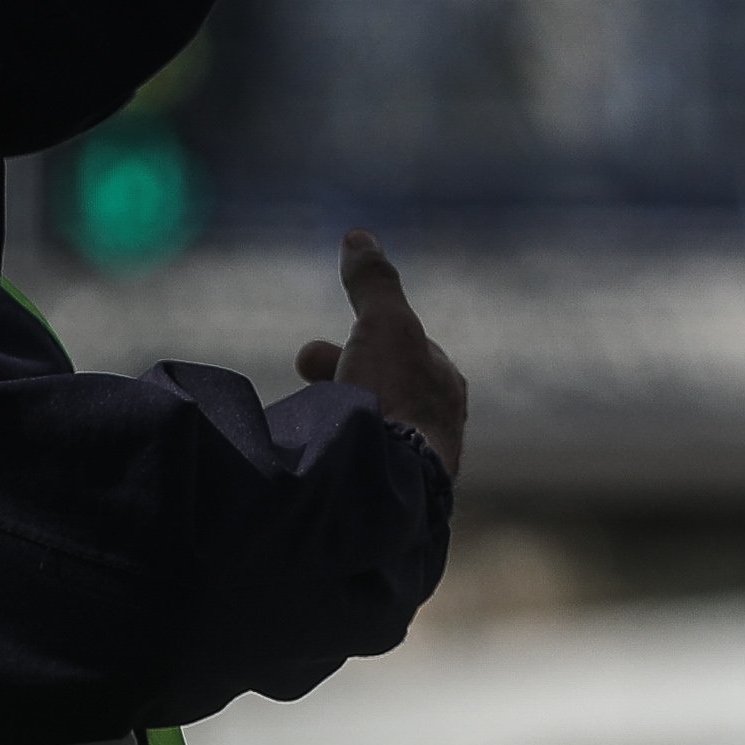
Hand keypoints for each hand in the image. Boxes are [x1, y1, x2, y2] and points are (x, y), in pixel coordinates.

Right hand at [295, 230, 468, 486]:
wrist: (390, 482)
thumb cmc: (394, 397)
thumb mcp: (384, 324)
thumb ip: (373, 283)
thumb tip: (359, 236)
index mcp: (444, 388)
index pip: (401, 355)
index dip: (359, 343)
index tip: (309, 353)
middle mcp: (439, 431)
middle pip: (384, 396)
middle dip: (342, 381)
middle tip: (301, 377)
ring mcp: (415, 472)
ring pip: (373, 437)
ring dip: (338, 421)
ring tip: (301, 424)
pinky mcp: (391, 507)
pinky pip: (362, 473)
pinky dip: (338, 457)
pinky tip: (315, 464)